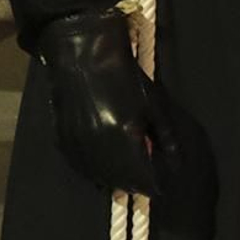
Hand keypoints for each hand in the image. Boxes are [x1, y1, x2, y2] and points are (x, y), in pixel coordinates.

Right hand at [38, 5, 161, 198]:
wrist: (82, 55)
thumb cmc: (124, 76)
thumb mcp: (154, 104)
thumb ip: (166, 138)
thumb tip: (176, 163)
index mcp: (123, 138)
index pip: (143, 179)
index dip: (154, 184)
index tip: (161, 184)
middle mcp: (98, 148)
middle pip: (121, 182)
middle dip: (136, 183)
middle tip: (146, 177)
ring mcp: (77, 146)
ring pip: (99, 178)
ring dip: (115, 179)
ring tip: (127, 171)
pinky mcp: (62, 141)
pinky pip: (81, 167)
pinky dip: (94, 170)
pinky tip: (104, 163)